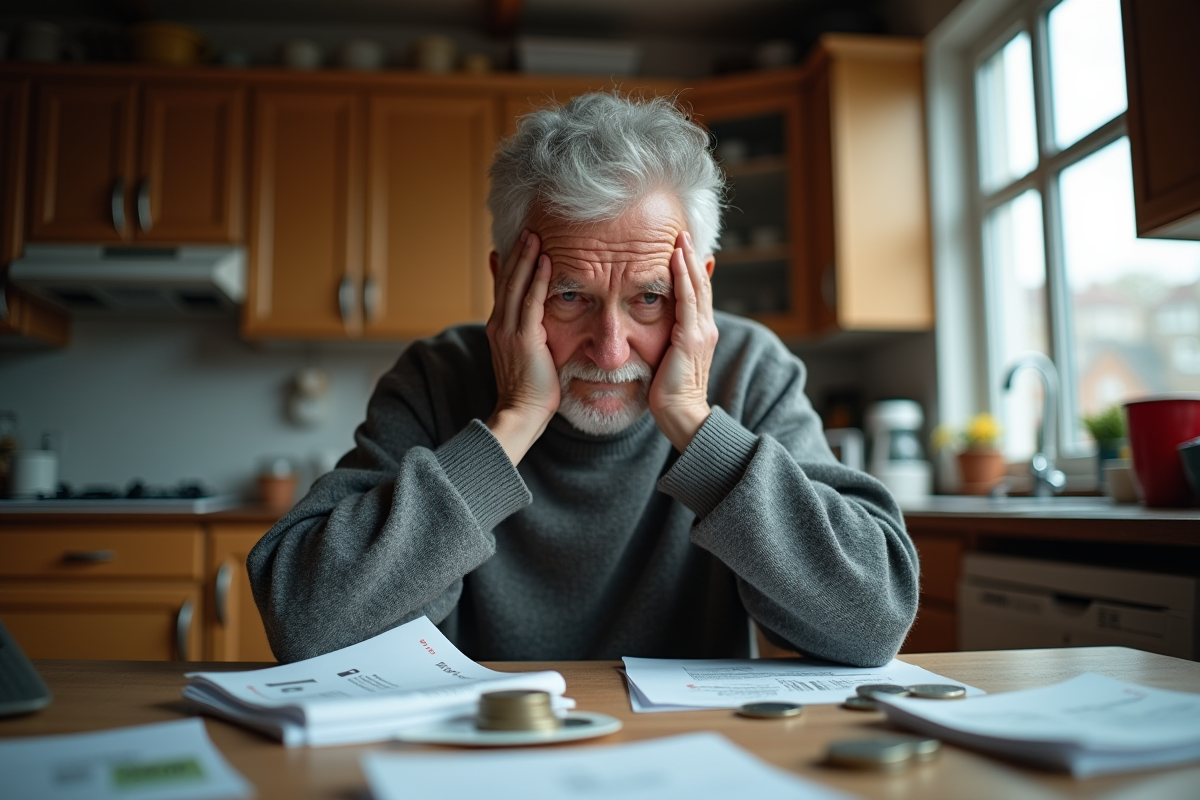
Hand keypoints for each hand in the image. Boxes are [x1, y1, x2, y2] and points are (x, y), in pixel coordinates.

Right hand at [485, 230, 560, 464]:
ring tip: (535, 235)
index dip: (510, 264)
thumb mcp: (527, 356)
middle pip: (507, 280)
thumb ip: (531, 334)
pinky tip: (546, 261)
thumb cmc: (530, 391)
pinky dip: (538, 279)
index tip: (518, 244)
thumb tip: (542, 322)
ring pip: (516, 285)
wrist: (521, 414)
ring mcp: (508, 331)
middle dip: (517, 253)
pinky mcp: (524, 338)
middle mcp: (499, 325)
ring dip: (526, 258)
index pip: (504, 288)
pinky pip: (531, 301)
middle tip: (527, 229)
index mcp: (498, 328)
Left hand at [649, 231, 717, 451]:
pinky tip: (676, 259)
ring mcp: (701, 332)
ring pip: (696, 287)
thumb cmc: (669, 393)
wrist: (681, 415)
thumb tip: (659, 329)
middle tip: (683, 233)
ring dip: (688, 260)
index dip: (691, 271)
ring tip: (680, 238)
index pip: (697, 294)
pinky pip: (687, 299)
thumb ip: (668, 340)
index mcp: (700, 333)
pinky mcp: (692, 338)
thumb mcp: (668, 360)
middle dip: (692, 258)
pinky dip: (683, 277)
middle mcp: (706, 329)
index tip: (682, 250)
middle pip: (701, 284)